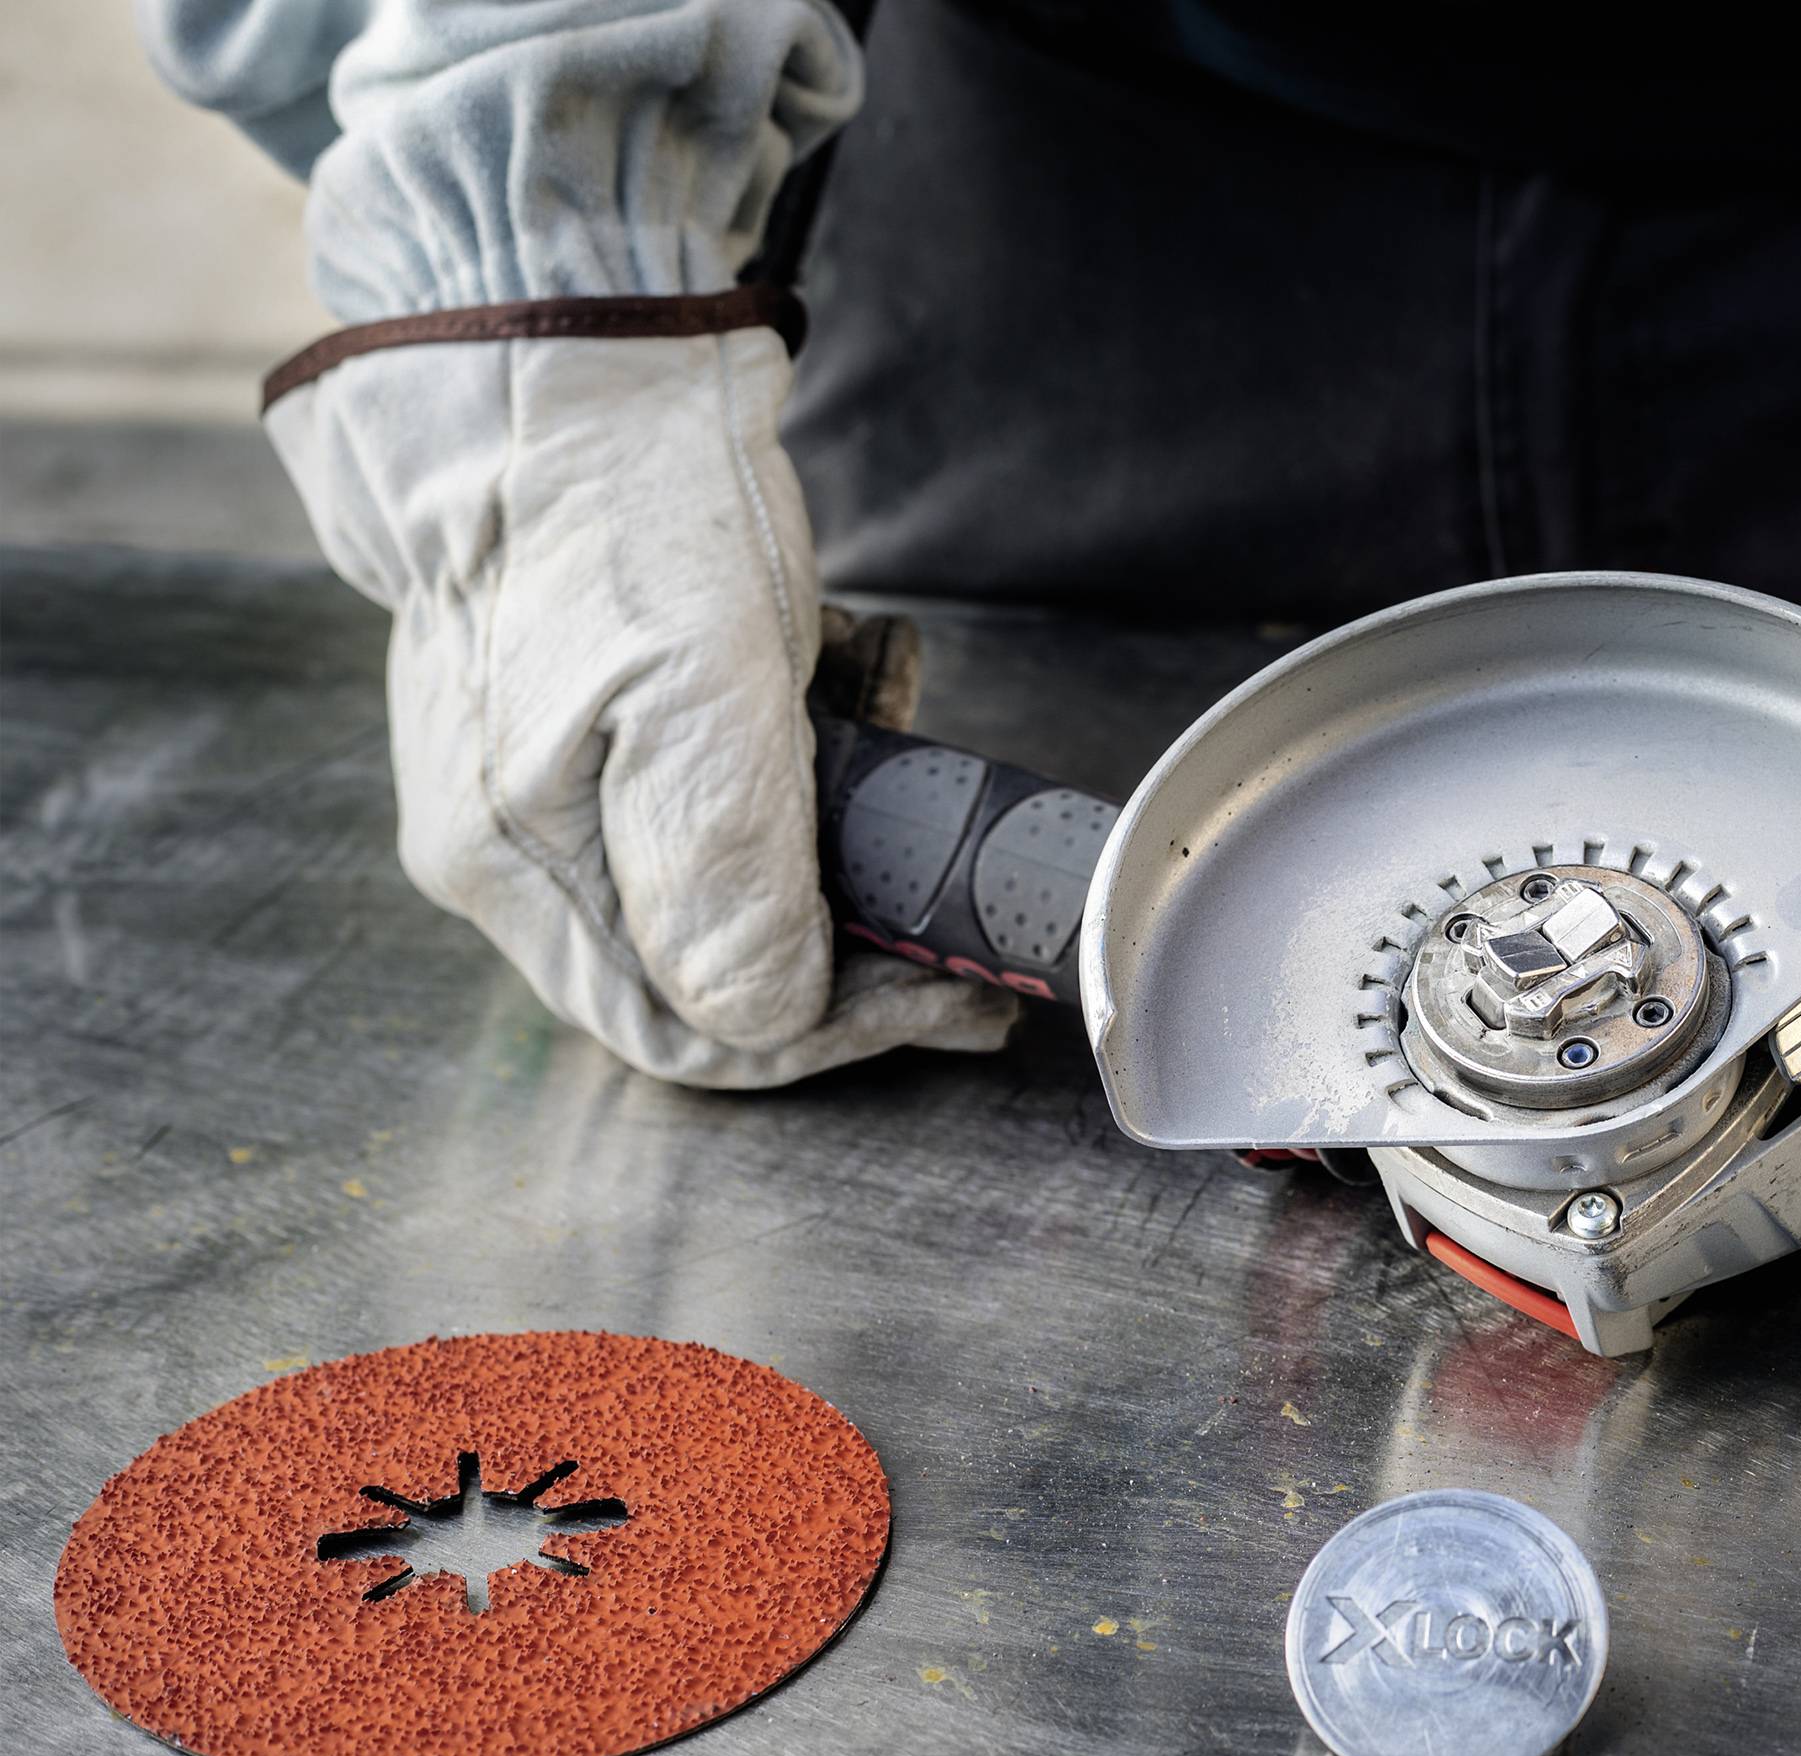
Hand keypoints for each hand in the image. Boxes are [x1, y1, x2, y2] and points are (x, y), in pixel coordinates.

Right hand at [265, 324, 1016, 1085]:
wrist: (566, 348)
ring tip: (898, 742)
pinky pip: (723, 796)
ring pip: (728, 888)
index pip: (687, 1032)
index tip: (945, 998)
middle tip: (962, 934)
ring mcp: (547, 785)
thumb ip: (723, 870)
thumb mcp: (698, 692)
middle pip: (708, 977)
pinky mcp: (596, 720)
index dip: (829, 1036)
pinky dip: (805, 763)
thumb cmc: (622, 504)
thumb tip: (761, 1018)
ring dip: (834, 844)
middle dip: (849, 956)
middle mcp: (511, 848)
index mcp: (513, 862)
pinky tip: (848, 681)